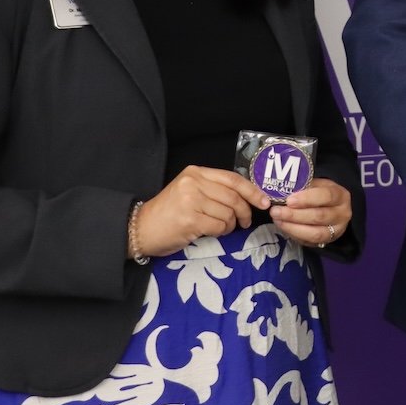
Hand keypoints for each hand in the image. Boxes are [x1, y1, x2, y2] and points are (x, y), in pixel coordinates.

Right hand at [134, 166, 271, 257]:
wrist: (142, 228)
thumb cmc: (169, 212)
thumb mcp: (190, 191)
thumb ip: (214, 189)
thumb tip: (248, 197)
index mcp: (195, 172)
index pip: (232, 179)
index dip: (252, 191)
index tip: (264, 202)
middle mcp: (193, 183)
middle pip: (234, 197)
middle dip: (245, 212)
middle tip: (245, 222)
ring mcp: (191, 201)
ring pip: (228, 213)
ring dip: (231, 224)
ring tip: (223, 228)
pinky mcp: (190, 220)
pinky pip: (219, 226)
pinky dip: (222, 231)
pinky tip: (214, 232)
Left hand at [270, 177, 352, 248]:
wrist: (333, 208)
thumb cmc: (320, 193)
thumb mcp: (316, 184)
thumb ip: (303, 187)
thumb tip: (281, 190)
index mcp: (341, 196)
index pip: (326, 196)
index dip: (307, 199)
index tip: (289, 200)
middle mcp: (342, 214)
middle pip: (319, 217)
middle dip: (295, 215)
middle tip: (276, 211)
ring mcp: (336, 230)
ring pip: (315, 233)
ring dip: (293, 227)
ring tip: (277, 220)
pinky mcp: (327, 242)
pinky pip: (309, 241)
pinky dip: (294, 234)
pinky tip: (283, 226)